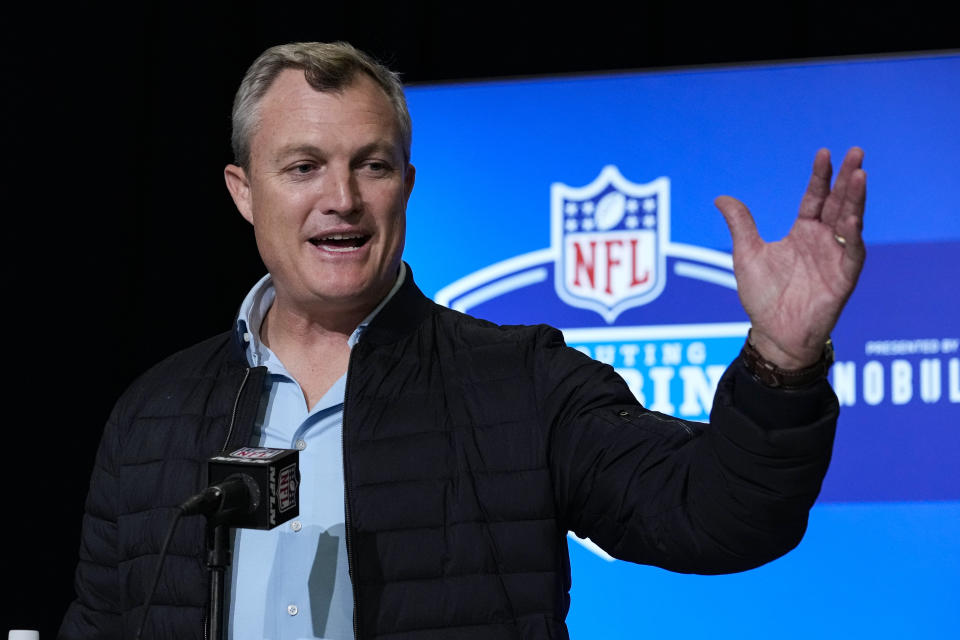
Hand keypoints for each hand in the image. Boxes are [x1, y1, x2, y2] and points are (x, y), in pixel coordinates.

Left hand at [714, 148, 866, 368]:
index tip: (823, 153)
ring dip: (856, 199)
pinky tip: (852, 217)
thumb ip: (740, 224)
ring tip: (860, 174)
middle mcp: (823, 241)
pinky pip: (852, 252)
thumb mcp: (746, 254)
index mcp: (802, 233)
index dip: (820, 177)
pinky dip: (853, 234)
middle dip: (847, 178)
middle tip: (857, 151)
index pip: (815, 198)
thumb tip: (721, 197)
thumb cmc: (762, 297)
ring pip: (850, 221)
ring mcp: (835, 257)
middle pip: (838, 203)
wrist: (773, 333)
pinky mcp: (844, 277)